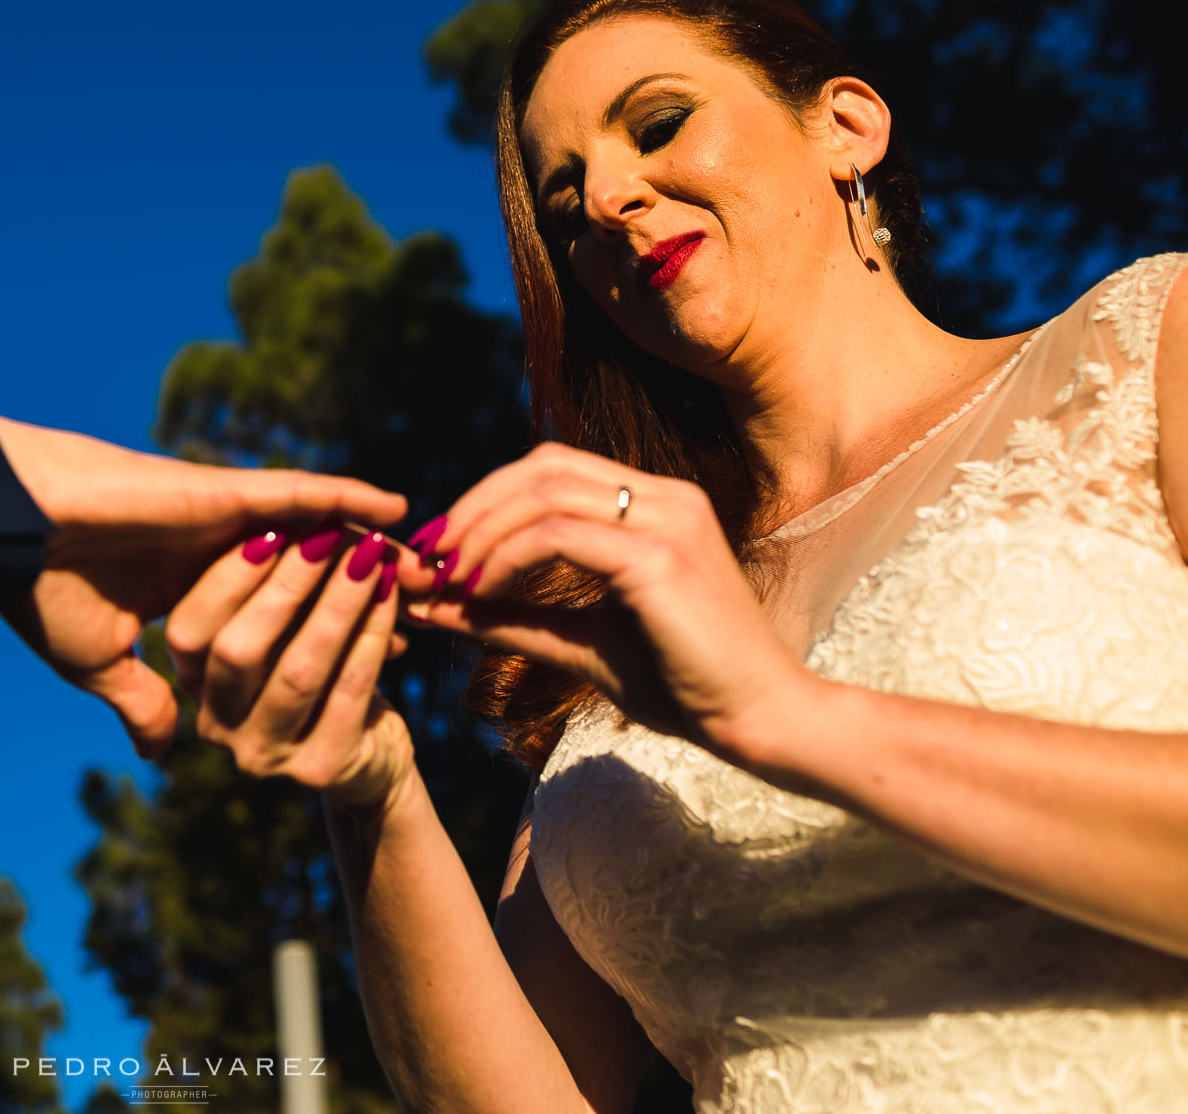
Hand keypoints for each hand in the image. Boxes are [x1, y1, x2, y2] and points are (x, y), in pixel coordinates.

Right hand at [0, 416, 406, 758]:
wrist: (9, 527)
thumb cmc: (41, 595)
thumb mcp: (98, 665)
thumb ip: (140, 701)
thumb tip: (163, 752)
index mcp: (185, 599)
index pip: (272, 624)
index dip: (325, 637)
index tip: (379, 656)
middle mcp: (212, 558)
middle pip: (308, 584)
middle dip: (362, 600)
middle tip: (421, 607)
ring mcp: (221, 524)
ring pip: (316, 541)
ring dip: (369, 554)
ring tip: (426, 565)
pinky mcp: (224, 495)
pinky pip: (301, 495)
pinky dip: (349, 496)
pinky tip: (395, 506)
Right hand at [163, 524, 415, 812]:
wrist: (369, 760)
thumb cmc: (318, 673)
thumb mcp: (280, 632)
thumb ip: (264, 588)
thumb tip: (283, 520)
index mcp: (191, 685)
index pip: (190, 629)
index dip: (229, 575)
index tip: (275, 524)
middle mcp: (216, 726)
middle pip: (238, 649)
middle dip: (286, 584)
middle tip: (328, 534)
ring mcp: (264, 756)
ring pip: (298, 669)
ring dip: (337, 604)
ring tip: (370, 554)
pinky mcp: (320, 769)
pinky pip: (349, 689)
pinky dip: (373, 633)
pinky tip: (391, 594)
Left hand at [397, 441, 817, 759]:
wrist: (760, 722)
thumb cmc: (682, 685)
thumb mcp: (582, 643)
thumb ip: (512, 618)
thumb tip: (436, 605)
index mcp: (656, 503)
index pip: (552, 467)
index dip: (486, 499)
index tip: (439, 548)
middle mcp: (665, 496)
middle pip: (541, 466)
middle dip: (473, 507)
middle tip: (428, 556)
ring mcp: (668, 519)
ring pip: (543, 493)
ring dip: (481, 532)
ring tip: (448, 579)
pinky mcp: (660, 557)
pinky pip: (558, 534)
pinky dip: (506, 557)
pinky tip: (481, 591)